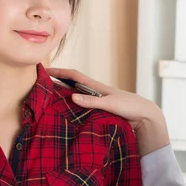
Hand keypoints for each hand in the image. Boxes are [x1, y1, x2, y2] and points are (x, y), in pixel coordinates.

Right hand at [47, 68, 169, 155]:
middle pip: (72, 84)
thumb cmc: (130, 106)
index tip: (44, 70)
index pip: (74, 75)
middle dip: (57, 81)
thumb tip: (71, 97)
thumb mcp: (110, 103)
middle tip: (41, 83)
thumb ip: (92, 101)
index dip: (59, 71)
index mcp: (96, 87)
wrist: (145, 116)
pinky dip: (73, 106)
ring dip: (64, 94)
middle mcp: (95, 92)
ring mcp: (98, 101)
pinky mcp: (101, 111)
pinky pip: (82, 106)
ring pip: (76, 95)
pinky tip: (67, 113)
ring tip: (49, 98)